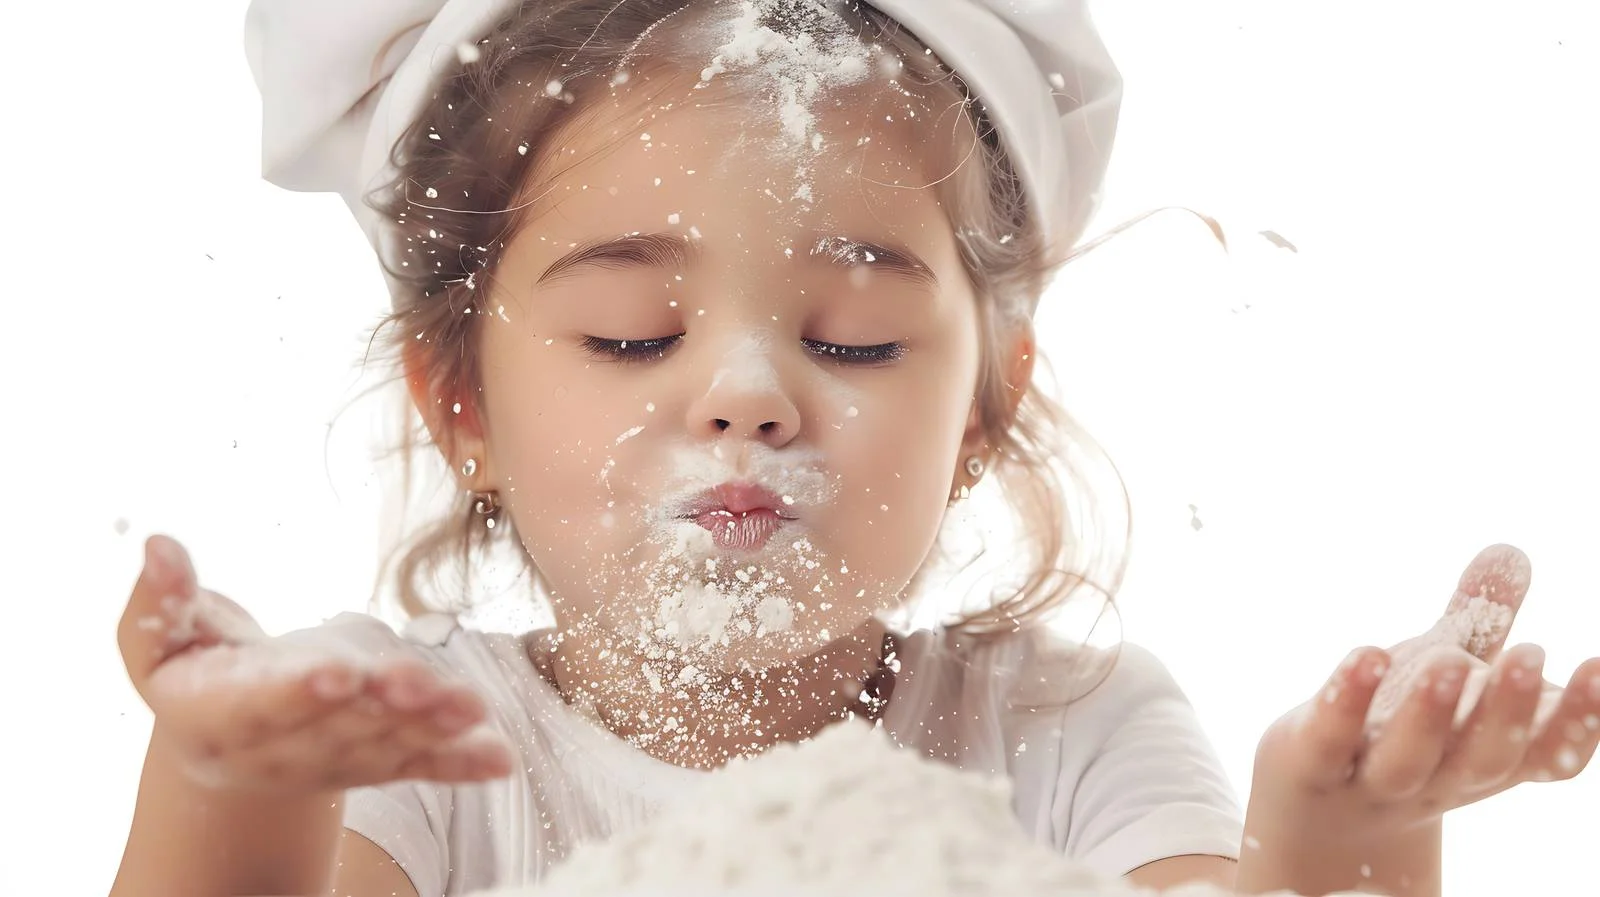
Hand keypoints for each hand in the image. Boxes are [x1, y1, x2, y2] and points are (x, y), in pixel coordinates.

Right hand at [117, 534, 513, 791]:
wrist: (228, 743)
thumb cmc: (193, 669)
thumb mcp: (159, 639)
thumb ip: (160, 603)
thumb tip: (158, 546)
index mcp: (219, 718)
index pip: (261, 705)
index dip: (299, 690)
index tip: (337, 671)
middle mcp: (279, 752)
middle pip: (335, 727)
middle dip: (380, 705)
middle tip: (419, 682)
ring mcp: (333, 763)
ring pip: (384, 747)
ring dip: (430, 728)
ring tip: (470, 707)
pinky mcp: (377, 765)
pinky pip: (421, 767)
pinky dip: (462, 763)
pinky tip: (501, 757)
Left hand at [1250, 544, 1599, 843]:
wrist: (1314, 807)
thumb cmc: (1396, 728)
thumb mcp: (1443, 674)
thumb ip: (1481, 620)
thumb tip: (1512, 551)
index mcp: (1485, 758)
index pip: (1545, 753)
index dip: (1578, 721)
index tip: (1597, 668)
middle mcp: (1439, 775)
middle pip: (1484, 758)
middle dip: (1509, 711)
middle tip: (1530, 655)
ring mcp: (1374, 777)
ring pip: (1409, 757)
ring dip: (1430, 713)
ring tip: (1447, 660)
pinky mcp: (1312, 764)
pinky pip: (1330, 738)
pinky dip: (1347, 701)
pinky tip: (1365, 655)